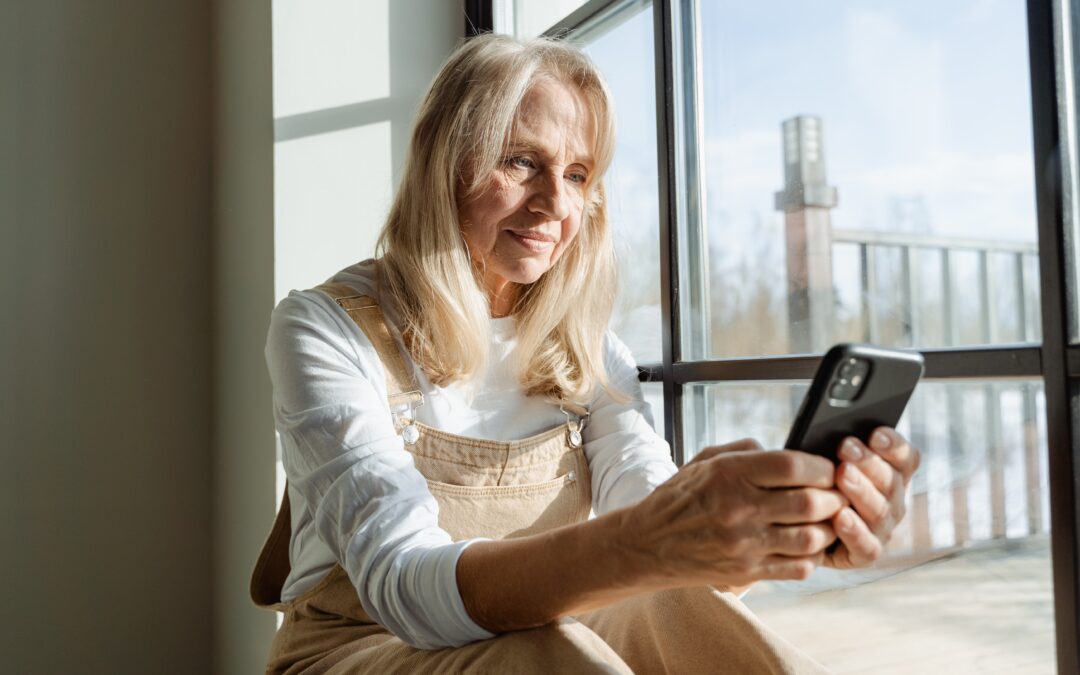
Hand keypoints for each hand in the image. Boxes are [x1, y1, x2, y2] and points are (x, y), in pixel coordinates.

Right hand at [620, 439, 846, 589]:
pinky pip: (798, 567)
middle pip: (809, 502)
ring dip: (827, 529)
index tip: (829, 468)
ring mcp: (743, 544)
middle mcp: (738, 508)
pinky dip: (812, 556)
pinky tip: (808, 546)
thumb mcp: (705, 461)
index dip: (821, 466)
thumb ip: (747, 452)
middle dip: (833, 497)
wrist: (647, 544)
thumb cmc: (679, 498)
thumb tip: (790, 452)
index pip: (792, 465)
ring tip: (826, 521)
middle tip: (837, 495)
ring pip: (810, 538)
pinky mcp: (746, 572)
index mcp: (729, 474)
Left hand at [824, 427, 920, 568]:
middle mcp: (893, 502)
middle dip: (868, 462)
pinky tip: (839, 516)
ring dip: (861, 491)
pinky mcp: (866, 554)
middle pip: (891, 481)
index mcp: (892, 475)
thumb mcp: (824, 461)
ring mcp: (882, 529)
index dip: (894, 445)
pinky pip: (866, 545)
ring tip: (841, 474)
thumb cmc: (814, 483)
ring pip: (880, 511)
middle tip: (845, 446)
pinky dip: (854, 531)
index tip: (875, 433)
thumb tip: (835, 430)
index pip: (906, 458)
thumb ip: (838, 448)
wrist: (797, 527)